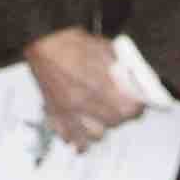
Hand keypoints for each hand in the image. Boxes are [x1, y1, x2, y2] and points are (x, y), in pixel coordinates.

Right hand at [27, 27, 143, 150]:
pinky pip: (69, 136)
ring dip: (101, 127)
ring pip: (94, 135)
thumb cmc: (72, 43)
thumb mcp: (104, 49)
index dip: (136, 106)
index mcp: (97, 84)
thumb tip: (134, 80)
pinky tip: (81, 125)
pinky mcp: (55, 114)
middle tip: (119, 105)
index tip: (136, 102)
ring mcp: (68, 111)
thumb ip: (121, 67)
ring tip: (101, 116)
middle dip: (120, 114)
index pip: (127, 109)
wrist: (42, 43)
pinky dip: (77, 136)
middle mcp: (83, 101)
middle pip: (113, 122)